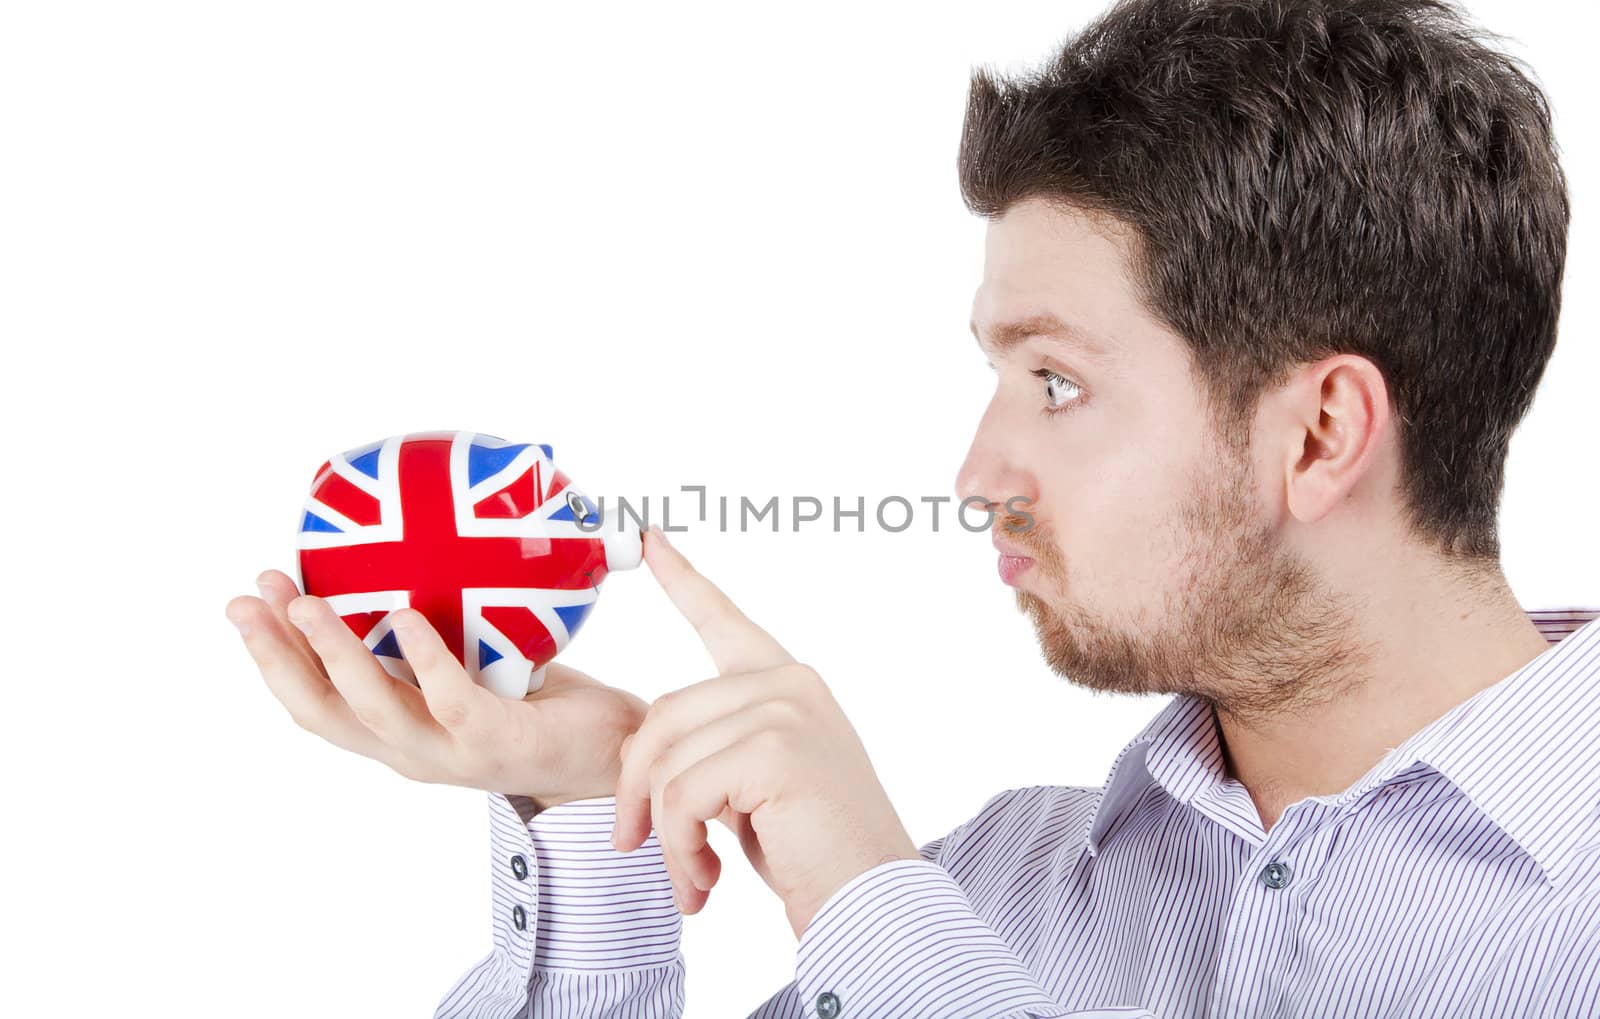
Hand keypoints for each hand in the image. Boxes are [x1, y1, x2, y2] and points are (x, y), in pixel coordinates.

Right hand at [225, 570, 648, 808]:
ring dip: (332, 655)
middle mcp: (410, 751)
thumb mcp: (472, 665)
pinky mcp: (495, 742)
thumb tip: (407, 558)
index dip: (273, 658)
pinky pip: (449, 700)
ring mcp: (450, 753)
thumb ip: (435, 635)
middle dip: (276, 657)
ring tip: (306, 603)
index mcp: (397, 733)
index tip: (246, 605)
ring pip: (373, 708)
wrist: (615, 752)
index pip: (316, 701)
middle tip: (247, 601)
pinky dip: (422, 658)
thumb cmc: (540, 702)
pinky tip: (404, 615)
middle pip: (321, 712)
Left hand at [610, 527, 919, 938]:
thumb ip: (714, 748)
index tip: (646, 537)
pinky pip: (682, 795)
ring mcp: (784, 710)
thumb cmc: (816, 854)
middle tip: (634, 845)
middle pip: (663, 716)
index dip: (680, 580)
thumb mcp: (754, 786)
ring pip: (667, 762)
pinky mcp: (774, 749)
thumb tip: (643, 759)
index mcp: (788, 683)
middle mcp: (789, 682)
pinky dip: (681, 845)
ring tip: (693, 877)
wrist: (873, 900)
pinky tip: (709, 877)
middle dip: (635, 788)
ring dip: (664, 833)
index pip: (722, 619)